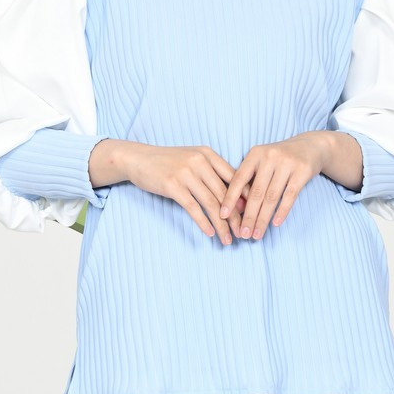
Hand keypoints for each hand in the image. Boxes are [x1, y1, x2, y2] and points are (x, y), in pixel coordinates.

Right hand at [123, 142, 247, 243]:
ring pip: (211, 203)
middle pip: (225, 193)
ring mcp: (186, 173)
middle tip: (243, 233)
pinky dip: (204, 223)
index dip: (246, 198)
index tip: (254, 215)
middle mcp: (200, 162)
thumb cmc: (168, 162)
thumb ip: (211, 173)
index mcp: (208, 154)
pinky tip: (211, 233)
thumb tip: (234, 198)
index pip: (234, 177)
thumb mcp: (192, 159)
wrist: (138, 159)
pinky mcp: (173, 186)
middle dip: (236, 217)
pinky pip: (193, 208)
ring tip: (228, 239)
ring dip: (222, 224)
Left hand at [219, 132, 328, 240]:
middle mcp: (269, 156)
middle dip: (248, 216)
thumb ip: (250, 180)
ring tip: (257, 235)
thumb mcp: (263, 162)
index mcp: (255, 154)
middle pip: (256, 192)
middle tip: (243, 235)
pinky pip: (290, 195)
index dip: (230, 198)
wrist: (311, 146)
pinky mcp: (303, 171)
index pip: (239, 179)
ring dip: (263, 219)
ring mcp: (287, 163)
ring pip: (272, 197)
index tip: (222, 215)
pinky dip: (282, 211)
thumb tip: (236, 208)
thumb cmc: (280, 159)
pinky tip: (275, 224)